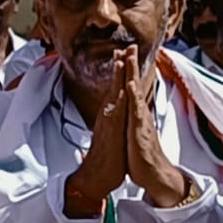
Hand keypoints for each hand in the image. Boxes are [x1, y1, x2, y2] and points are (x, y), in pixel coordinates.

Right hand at [65, 48, 128, 214]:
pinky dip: (118, 96)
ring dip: (118, 75)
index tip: (124, 55)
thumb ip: (113, 123)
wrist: (96, 176)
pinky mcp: (111, 130)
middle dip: (121, 65)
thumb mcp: (112, 136)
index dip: (121, 71)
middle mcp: (108, 114)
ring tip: (121, 57)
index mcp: (110, 115)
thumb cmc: (107, 159)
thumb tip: (115, 115)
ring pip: (114, 93)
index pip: (116, 88)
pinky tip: (121, 86)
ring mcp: (108, 121)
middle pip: (115, 85)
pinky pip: (115, 110)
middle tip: (126, 46)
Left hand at [119, 45, 189, 206]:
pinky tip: (130, 85)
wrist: (152, 175)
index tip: (125, 52)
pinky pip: (135, 112)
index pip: (132, 87)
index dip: (129, 71)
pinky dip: (133, 97)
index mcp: (136, 114)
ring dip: (133, 75)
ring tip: (130, 57)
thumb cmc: (141, 155)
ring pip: (136, 94)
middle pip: (136, 85)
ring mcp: (140, 122)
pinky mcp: (139, 132)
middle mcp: (139, 114)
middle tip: (130, 44)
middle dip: (133, 65)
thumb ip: (134, 120)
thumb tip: (132, 110)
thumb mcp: (133, 133)